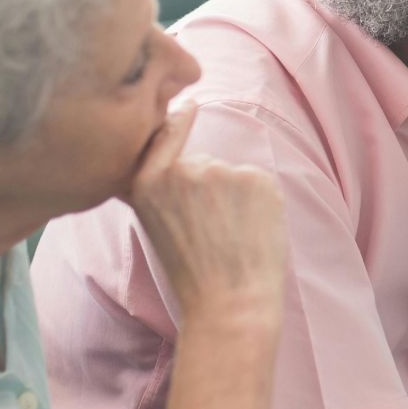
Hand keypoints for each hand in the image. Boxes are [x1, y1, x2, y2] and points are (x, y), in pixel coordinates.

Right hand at [128, 103, 287, 328]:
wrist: (230, 304)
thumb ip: (159, 187)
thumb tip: (175, 152)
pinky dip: (260, 202)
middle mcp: (182, 170)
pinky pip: (259, 182)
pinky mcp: (257, 177)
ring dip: (235, 195)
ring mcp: (222, 170)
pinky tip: (253, 231)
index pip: (163, 134)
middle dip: (209, 188)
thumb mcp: (154, 225)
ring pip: (232, 175)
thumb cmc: (191, 275)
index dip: (177, 120)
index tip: (189, 105)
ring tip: (232, 236)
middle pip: (203, 163)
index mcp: (147, 182)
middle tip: (212, 232)